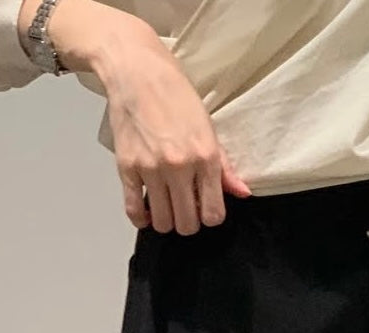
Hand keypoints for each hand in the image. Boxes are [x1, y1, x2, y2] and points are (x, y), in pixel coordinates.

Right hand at [44, 2, 251, 234]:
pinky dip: (141, 218)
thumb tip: (242, 193)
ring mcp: (150, 169)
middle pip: (187, 224)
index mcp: (205, 156)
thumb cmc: (175, 96)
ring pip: (163, 223)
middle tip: (184, 207)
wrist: (137, 72)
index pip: (213, 214)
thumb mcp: (208, 127)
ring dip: (166, 221)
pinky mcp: (126, 168)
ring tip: (166, 206)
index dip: (210, 216)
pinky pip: (134, 212)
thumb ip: (224, 166)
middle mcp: (179, 166)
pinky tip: (146, 209)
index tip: (204, 208)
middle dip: (188, 222)